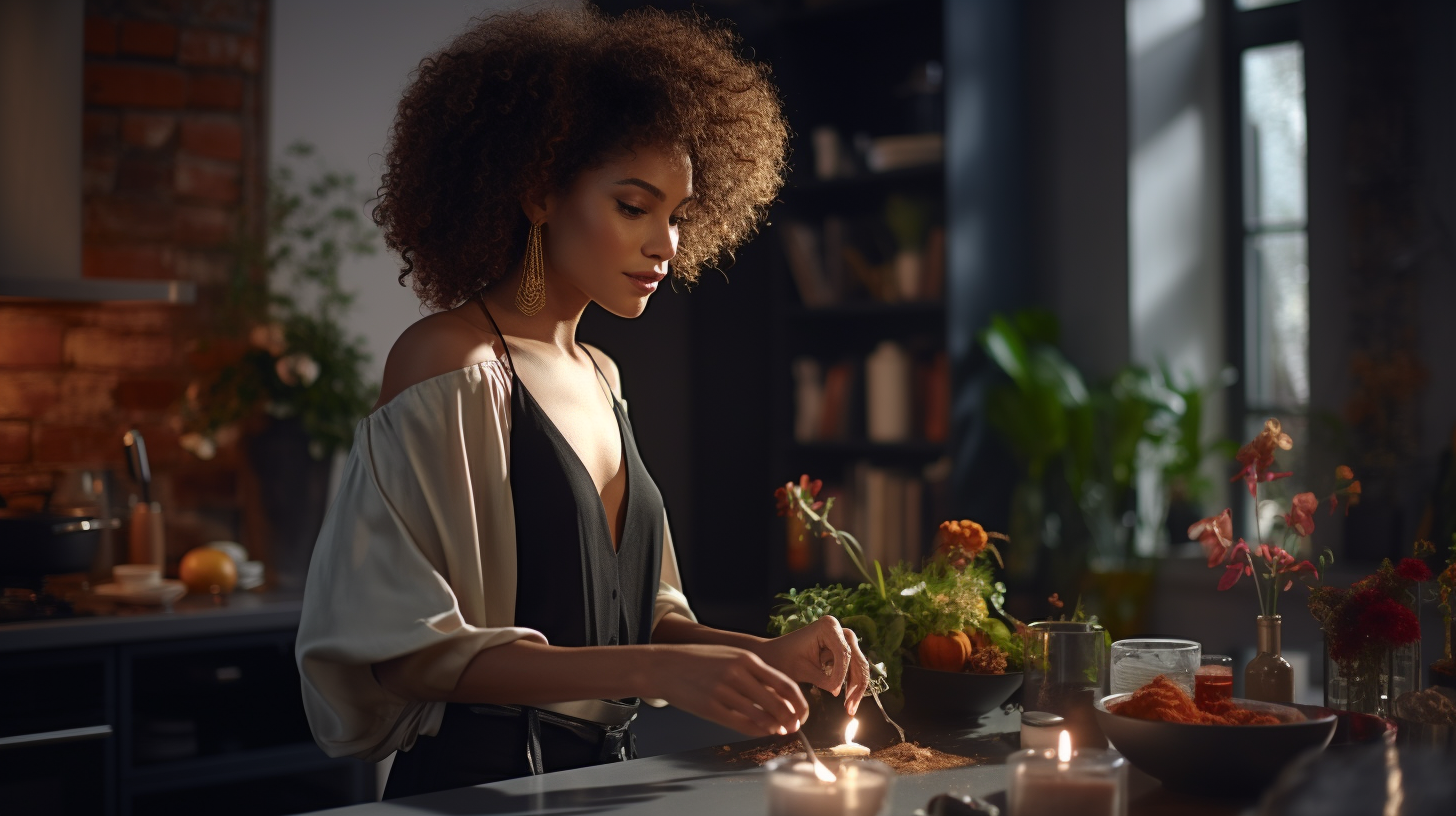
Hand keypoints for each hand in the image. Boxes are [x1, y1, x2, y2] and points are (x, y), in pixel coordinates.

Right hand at [649, 645, 808, 736]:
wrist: (664, 666)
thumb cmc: (700, 661)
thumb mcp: (730, 656)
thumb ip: (754, 672)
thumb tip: (779, 694)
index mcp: (747, 659)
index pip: (784, 684)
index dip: (798, 702)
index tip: (802, 712)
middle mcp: (738, 674)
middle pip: (776, 702)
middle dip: (790, 718)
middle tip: (794, 727)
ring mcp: (724, 691)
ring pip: (761, 716)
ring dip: (774, 727)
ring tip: (779, 731)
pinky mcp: (711, 708)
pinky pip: (741, 724)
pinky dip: (756, 730)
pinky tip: (761, 732)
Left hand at [755, 615, 870, 715]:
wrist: (774, 656)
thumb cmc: (783, 661)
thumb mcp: (802, 671)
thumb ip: (823, 680)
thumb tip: (838, 692)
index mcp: (828, 626)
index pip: (843, 653)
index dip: (841, 675)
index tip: (834, 693)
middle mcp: (839, 628)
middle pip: (856, 658)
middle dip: (855, 684)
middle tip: (850, 708)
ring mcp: (842, 638)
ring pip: (858, 664)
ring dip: (857, 687)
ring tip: (850, 708)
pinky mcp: (842, 649)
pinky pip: (853, 668)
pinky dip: (852, 684)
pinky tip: (848, 702)